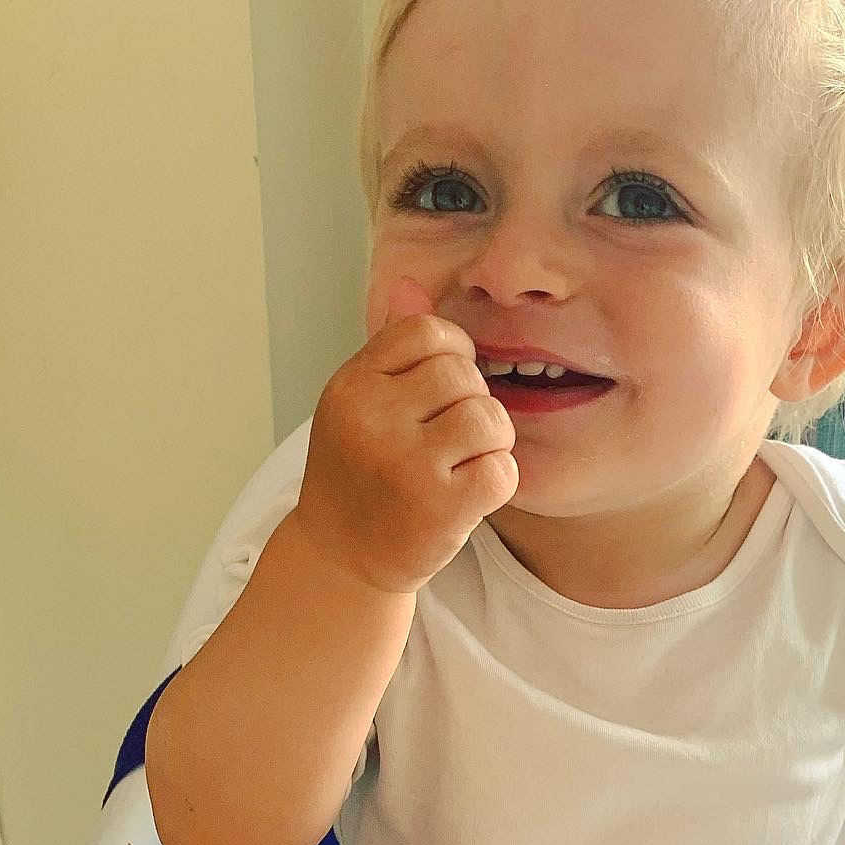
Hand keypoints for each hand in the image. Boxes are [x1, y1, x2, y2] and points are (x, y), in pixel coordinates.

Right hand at [293, 276, 518, 594]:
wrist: (342, 558)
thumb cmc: (359, 476)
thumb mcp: (359, 405)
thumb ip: (390, 349)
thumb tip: (412, 287)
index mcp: (352, 386)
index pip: (427, 333)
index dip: (453, 354)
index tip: (446, 388)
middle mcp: (373, 420)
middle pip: (463, 374)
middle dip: (473, 402)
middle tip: (454, 438)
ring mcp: (405, 465)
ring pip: (489, 418)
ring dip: (492, 442)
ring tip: (465, 463)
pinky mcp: (438, 508)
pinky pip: (502, 470)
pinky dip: (498, 481)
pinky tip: (472, 493)